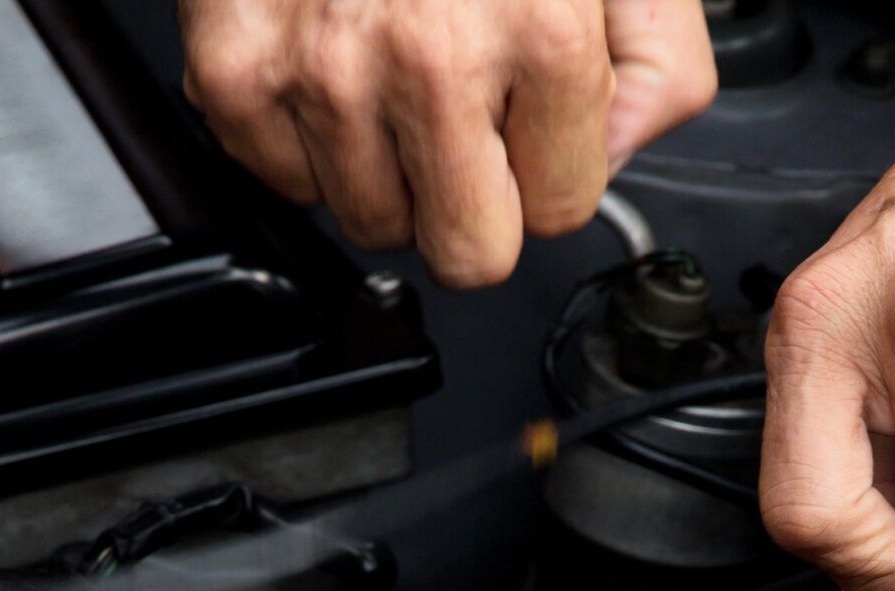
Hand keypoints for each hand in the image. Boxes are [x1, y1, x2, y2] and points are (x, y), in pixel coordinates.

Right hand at [179, 0, 716, 288]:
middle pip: (467, 254)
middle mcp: (430, 60)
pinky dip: (306, 136)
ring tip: (392, 67)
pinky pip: (281, 180)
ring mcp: (325, 70)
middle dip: (476, 203)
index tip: (530, 113)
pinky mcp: (237, 68)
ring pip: (372, 223)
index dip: (550, 167)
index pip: (559, 213)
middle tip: (466, 120)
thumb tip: (614, 158)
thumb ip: (657, 68)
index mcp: (541, 31)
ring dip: (388, 166)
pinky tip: (333, 63)